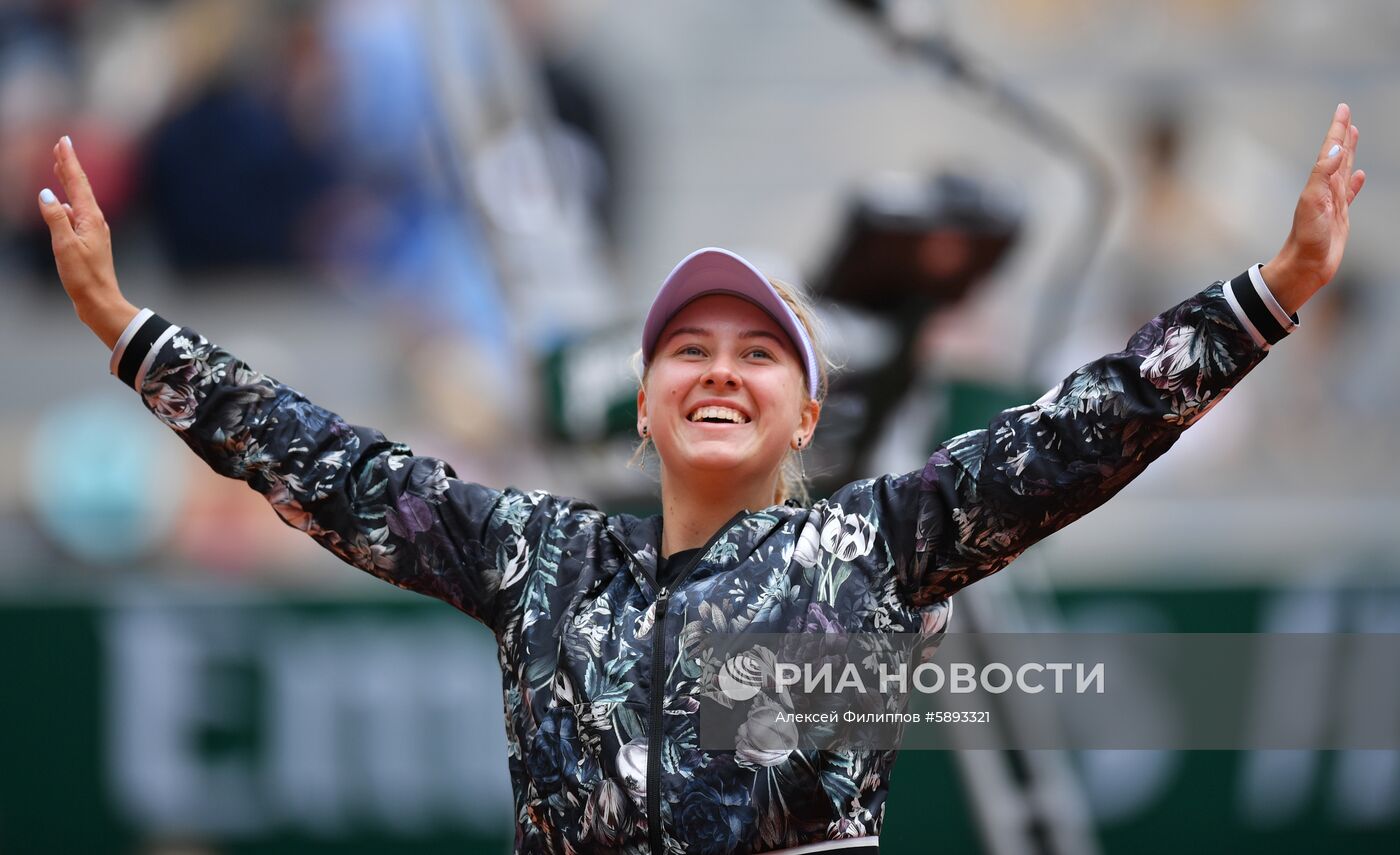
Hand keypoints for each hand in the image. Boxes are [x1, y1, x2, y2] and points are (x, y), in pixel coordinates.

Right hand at [36, 136, 136, 348]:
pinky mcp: (89, 242)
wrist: (100, 302)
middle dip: (69, 165)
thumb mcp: (65, 246)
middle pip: (80, 187)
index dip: (69, 161)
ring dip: (68, 181)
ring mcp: (93, 231)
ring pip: (78, 199)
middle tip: (62, 145)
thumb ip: (55, 218)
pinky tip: (61, 202)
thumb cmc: (84, 278)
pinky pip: (76, 214)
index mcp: (90, 219)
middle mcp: (95, 221)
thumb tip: (45, 194)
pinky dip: (67, 202)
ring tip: (59, 166)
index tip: (64, 141)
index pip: (78, 183)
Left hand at [1263, 103, 1366, 314]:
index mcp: (1319, 183)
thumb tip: (1336, 150)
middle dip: (1342, 134)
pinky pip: (1350, 193)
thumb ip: (1323, 175)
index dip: (1337, 129)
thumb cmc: (1306, 238)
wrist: (1304, 266)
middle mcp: (1325, 189)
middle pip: (1337, 155)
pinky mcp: (1340, 216)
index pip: (1331, 150)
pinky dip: (1355, 182)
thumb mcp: (1312, 203)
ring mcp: (1333, 202)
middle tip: (1347, 115)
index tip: (1343, 109)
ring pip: (1343, 170)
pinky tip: (1360, 175)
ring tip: (1353, 135)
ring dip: (1349, 152)